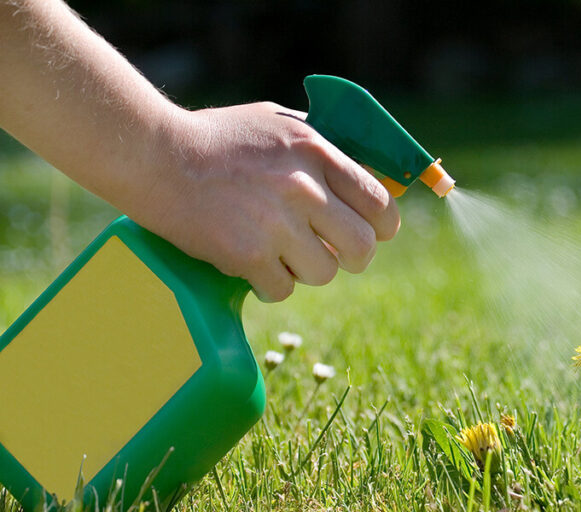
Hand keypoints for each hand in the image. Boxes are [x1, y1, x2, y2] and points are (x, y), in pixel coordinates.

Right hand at [135, 102, 400, 301]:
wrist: (153, 155)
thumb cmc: (216, 138)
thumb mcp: (278, 124)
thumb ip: (322, 149)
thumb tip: (366, 176)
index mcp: (317, 152)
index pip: (379, 201)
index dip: (383, 225)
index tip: (375, 233)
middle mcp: (304, 187)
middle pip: (362, 246)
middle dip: (353, 257)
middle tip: (334, 255)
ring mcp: (276, 223)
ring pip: (324, 272)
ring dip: (306, 270)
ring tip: (281, 254)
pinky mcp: (247, 255)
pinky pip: (282, 289)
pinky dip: (270, 284)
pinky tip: (252, 265)